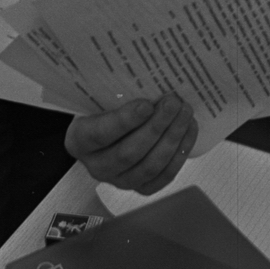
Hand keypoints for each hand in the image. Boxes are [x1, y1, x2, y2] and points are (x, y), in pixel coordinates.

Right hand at [64, 92, 198, 194]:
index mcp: (80, 140)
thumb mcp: (100, 98)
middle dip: (156, 126)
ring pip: (150, 166)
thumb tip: (148, 81)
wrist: (107, 127)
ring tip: (185, 113)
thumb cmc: (104, 108)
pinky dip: (180, 153)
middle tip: (173, 102)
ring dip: (172, 138)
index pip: (101, 134)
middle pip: (129, 152)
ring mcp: (120, 180)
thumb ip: (116, 93)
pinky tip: (188, 130)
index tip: (146, 104)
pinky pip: (164, 176)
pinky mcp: (142, 187)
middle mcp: (97, 166)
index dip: (125, 121)